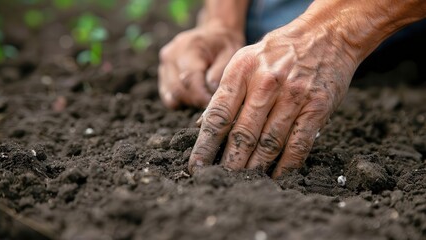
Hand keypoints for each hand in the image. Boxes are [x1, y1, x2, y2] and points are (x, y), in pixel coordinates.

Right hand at [158, 22, 244, 108]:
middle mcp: (171, 54)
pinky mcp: (162, 72)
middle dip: (196, 102)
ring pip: (171, 95)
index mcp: (189, 47)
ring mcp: (164, 63)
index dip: (201, 97)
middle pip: (178, 90)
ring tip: (203, 98)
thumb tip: (210, 92)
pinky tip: (194, 95)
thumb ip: (220, 72)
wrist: (214, 33)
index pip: (190, 79)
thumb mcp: (231, 54)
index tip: (213, 105)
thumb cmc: (224, 45)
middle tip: (211, 105)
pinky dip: (180, 100)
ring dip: (188, 102)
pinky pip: (167, 95)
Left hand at [189, 18, 358, 177]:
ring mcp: (294, 96)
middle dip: (230, 162)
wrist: (325, 35)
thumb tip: (203, 124)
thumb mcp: (244, 60)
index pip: (218, 115)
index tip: (197, 164)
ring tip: (244, 181)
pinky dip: (286, 165)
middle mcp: (266, 83)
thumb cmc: (278, 52)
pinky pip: (298, 144)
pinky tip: (275, 176)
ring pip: (269, 142)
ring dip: (255, 166)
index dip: (205, 144)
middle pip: (243, 133)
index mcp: (242, 71)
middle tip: (221, 179)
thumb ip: (225, 93)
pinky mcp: (317, 107)